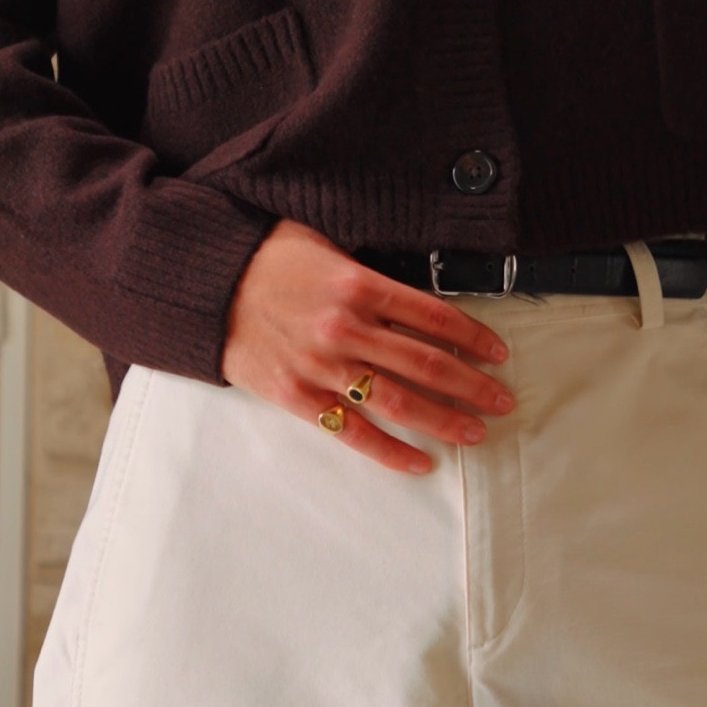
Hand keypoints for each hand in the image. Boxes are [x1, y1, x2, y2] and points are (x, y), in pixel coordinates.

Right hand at [221, 218, 516, 476]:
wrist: (201, 285)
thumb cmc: (265, 257)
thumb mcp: (324, 244)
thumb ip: (370, 272)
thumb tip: (417, 299)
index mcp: (358, 283)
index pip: (434, 315)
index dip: (474, 336)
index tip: (499, 354)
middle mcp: (346, 327)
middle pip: (426, 362)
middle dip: (472, 385)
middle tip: (504, 400)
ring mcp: (321, 366)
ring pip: (398, 401)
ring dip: (444, 419)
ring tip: (477, 432)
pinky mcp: (296, 397)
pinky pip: (352, 431)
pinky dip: (390, 451)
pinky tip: (422, 463)